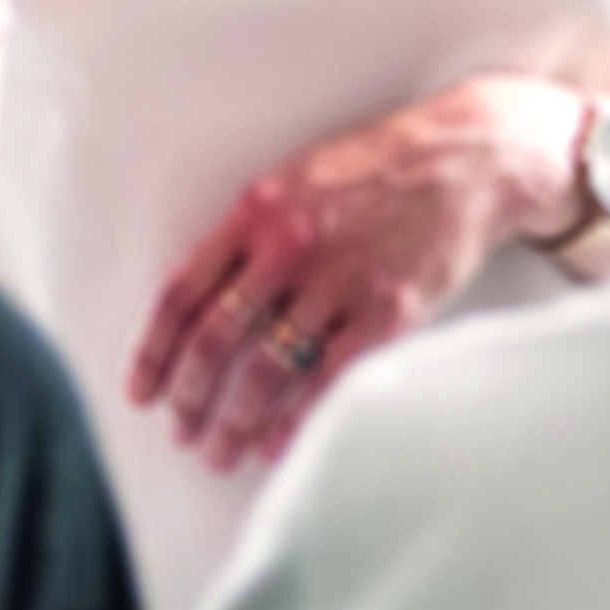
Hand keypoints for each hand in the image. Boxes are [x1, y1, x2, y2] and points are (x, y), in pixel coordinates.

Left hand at [129, 75, 571, 474]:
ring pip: (265, 372)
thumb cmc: (379, 169)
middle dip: (190, 400)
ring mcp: (339, 282)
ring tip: (222, 450)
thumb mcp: (296, 178)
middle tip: (182, 432)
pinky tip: (278, 444)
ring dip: (236, 423)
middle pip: (215, 342)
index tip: (142, 389)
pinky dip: (297, 422)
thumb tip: (205, 306)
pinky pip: (328, 383)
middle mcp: (289, 247)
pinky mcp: (387, 313)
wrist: (467, 159)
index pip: (182, 293)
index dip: (153, 351)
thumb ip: (248, 235)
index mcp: (256, 210)